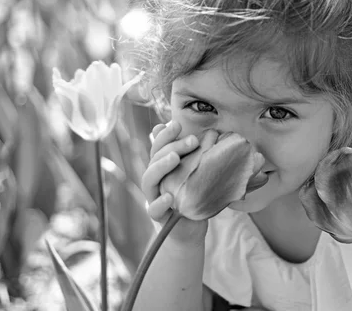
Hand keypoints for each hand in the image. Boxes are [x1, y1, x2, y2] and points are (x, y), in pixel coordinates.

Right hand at [142, 121, 207, 243]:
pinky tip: (169, 196)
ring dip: (160, 167)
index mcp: (162, 166)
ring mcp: (154, 196)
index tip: (179, 124)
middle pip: (155, 158)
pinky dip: (159, 202)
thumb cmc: (193, 196)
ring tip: (175, 158)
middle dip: (172, 146)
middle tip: (192, 140)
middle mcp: (155, 179)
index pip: (159, 145)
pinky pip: (153, 209)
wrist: (191, 228)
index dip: (166, 134)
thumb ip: (197, 156)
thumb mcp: (197, 173)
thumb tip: (201, 133)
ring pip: (149, 179)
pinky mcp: (158, 216)